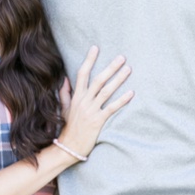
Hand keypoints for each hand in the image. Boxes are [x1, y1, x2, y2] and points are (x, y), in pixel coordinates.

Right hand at [55, 45, 133, 161]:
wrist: (67, 147)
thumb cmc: (67, 128)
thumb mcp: (63, 108)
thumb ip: (64, 93)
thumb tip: (65, 79)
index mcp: (76, 97)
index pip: (82, 74)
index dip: (89, 60)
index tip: (96, 48)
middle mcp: (83, 101)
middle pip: (98, 80)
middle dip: (110, 67)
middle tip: (122, 57)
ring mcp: (90, 111)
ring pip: (106, 91)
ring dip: (118, 80)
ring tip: (128, 70)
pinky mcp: (98, 121)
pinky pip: (111, 108)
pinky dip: (121, 101)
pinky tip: (131, 93)